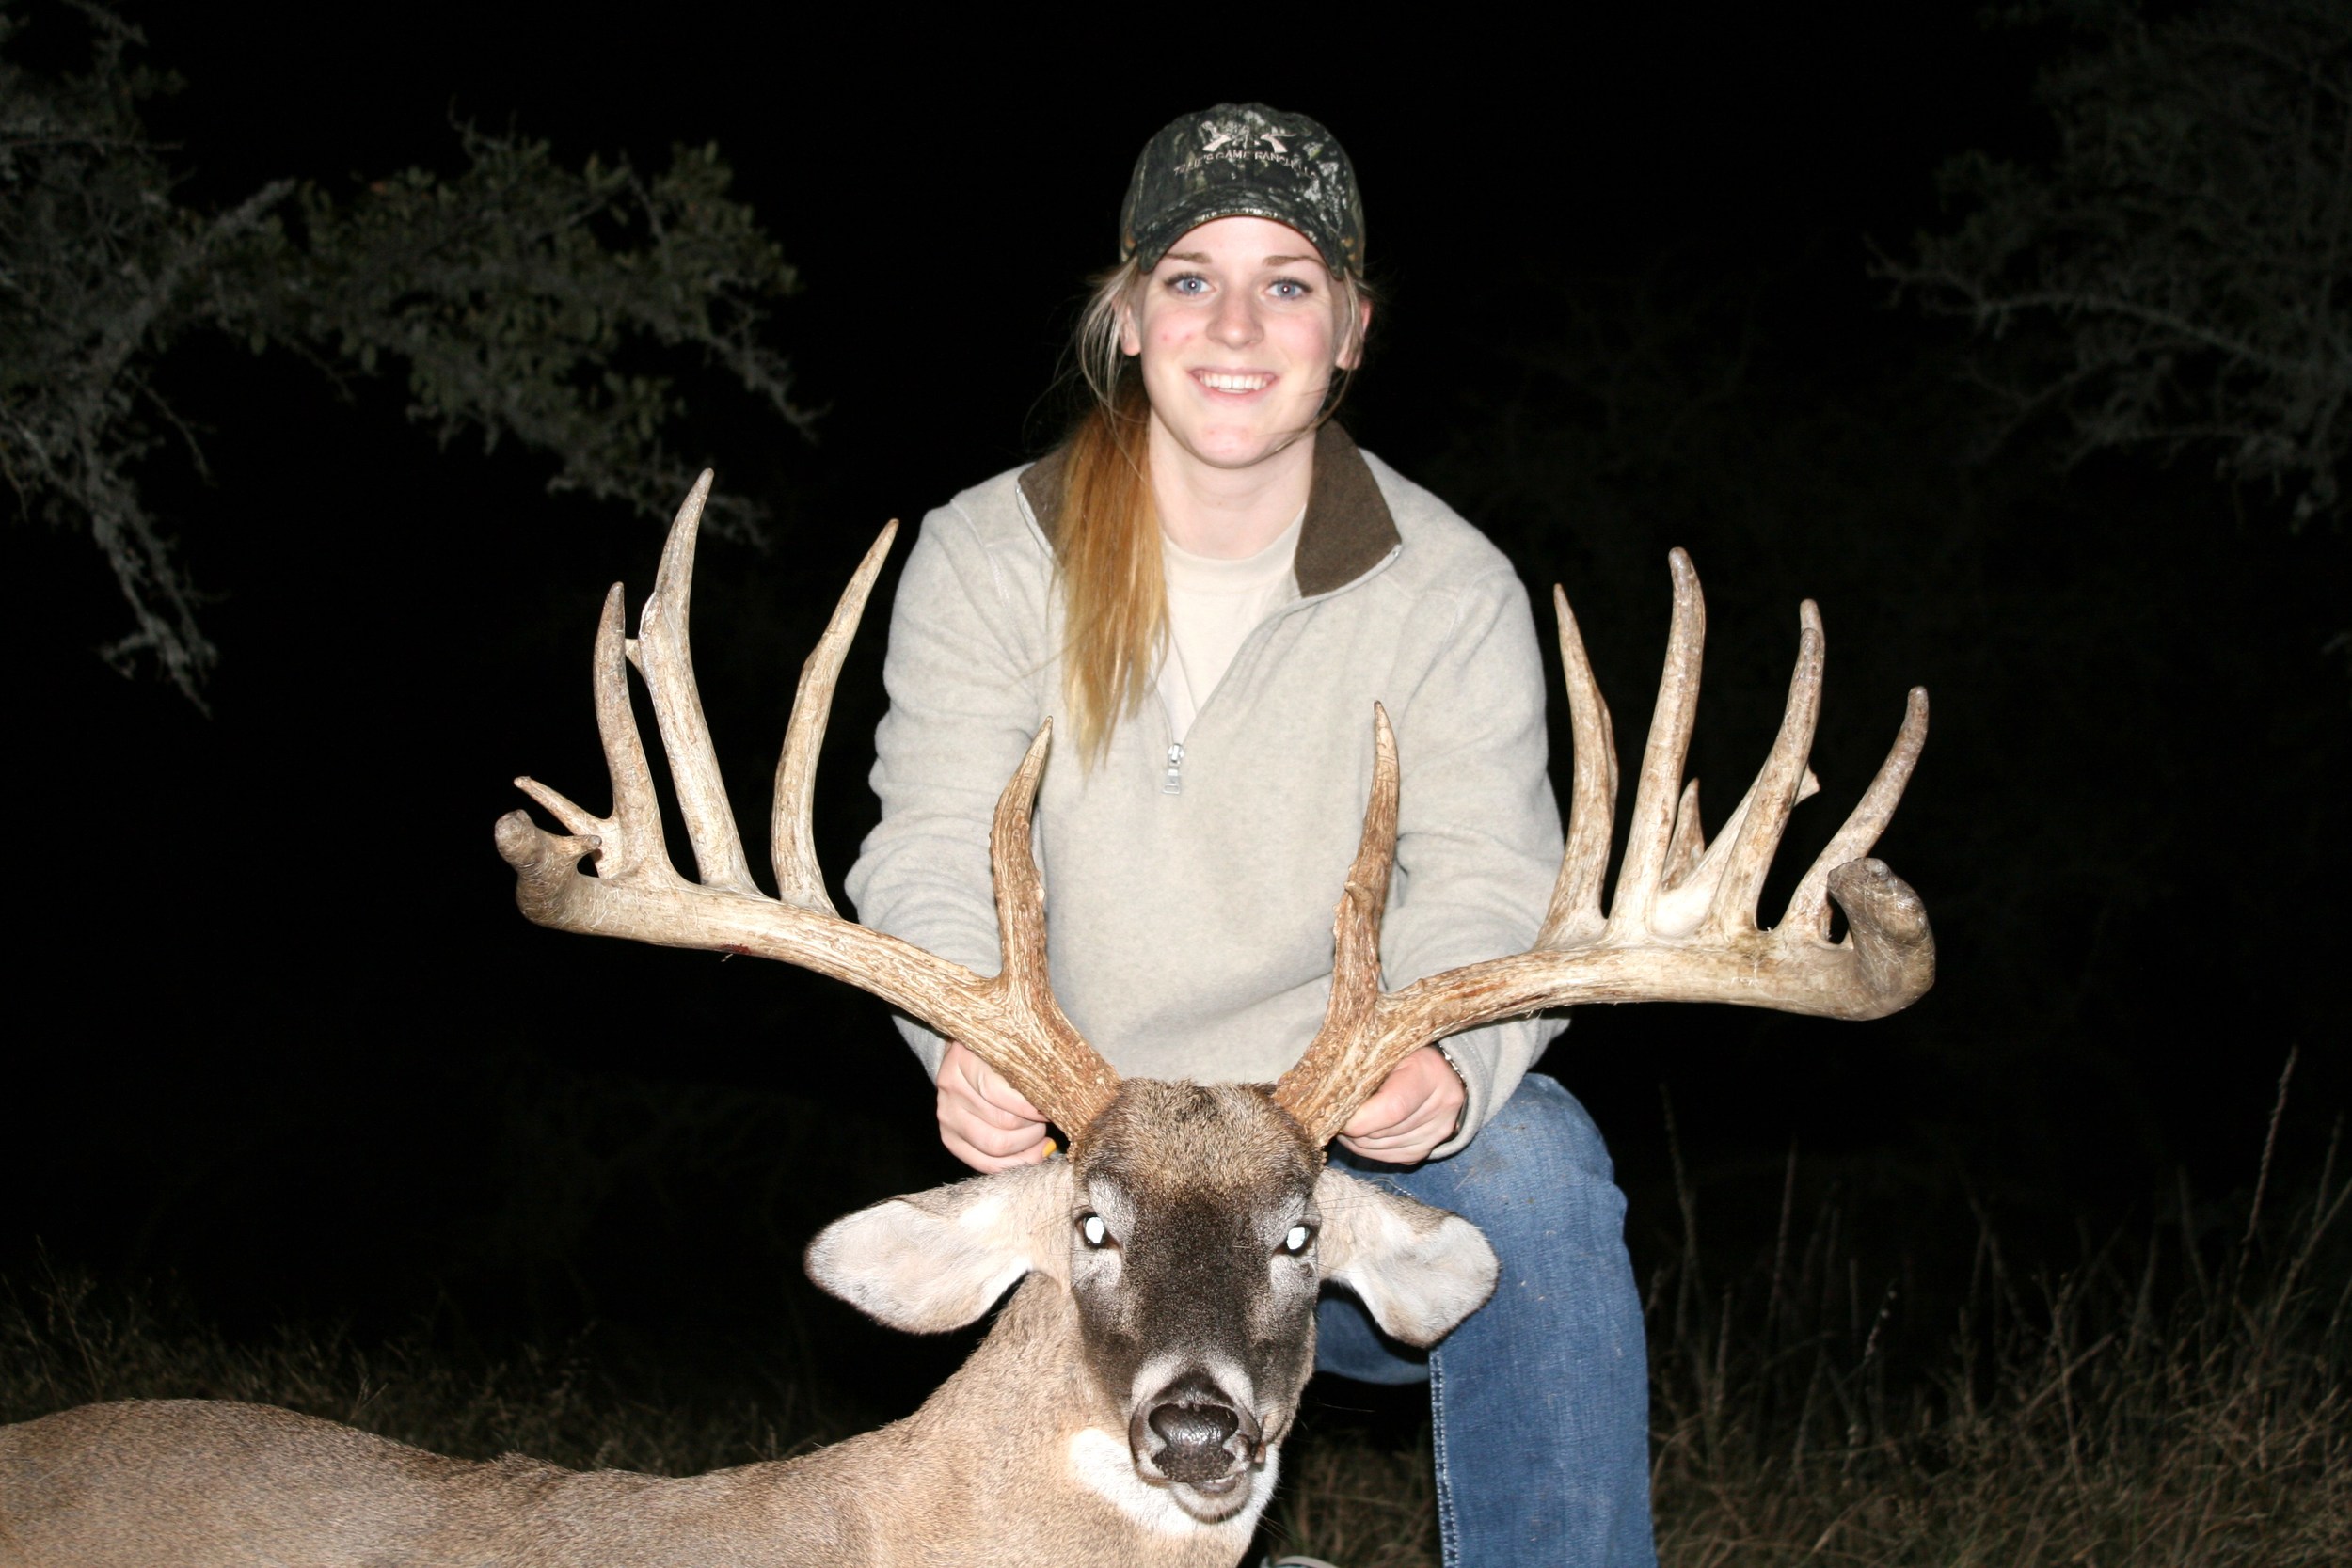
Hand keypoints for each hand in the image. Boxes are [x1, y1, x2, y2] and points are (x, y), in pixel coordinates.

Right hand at [936, 1040, 1051, 1171]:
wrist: (968, 1059)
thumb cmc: (1000, 1053)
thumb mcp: (1011, 1048)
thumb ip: (1030, 1066)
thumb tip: (1059, 1099)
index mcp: (963, 1060)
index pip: (999, 1092)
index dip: (1032, 1105)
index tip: (1054, 1104)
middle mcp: (951, 1089)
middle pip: (1003, 1122)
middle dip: (1035, 1125)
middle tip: (1049, 1118)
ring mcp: (947, 1117)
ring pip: (997, 1146)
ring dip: (1029, 1143)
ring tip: (1040, 1132)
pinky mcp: (950, 1139)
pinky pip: (986, 1164)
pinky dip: (1016, 1162)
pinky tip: (1034, 1151)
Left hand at [1335, 1046, 1464, 1165]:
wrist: (1435, 1068)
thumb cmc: (1400, 1054)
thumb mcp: (1384, 1051)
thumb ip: (1362, 1073)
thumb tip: (1329, 1102)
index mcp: (1430, 1073)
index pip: (1392, 1108)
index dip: (1358, 1118)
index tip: (1334, 1114)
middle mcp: (1441, 1105)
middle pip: (1383, 1133)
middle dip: (1352, 1130)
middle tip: (1334, 1115)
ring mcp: (1438, 1131)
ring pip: (1382, 1149)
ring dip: (1357, 1140)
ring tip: (1347, 1121)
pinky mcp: (1429, 1149)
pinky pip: (1389, 1157)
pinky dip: (1369, 1148)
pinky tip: (1362, 1131)